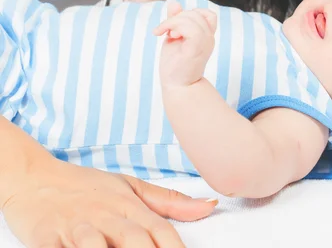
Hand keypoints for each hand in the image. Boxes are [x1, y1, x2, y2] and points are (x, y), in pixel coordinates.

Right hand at [2, 156, 216, 247]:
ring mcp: (77, 227)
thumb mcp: (129, 187)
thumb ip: (168, 200)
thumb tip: (209, 205)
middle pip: (135, 240)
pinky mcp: (47, 237)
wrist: (35, 177)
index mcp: (128, 205)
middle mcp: (106, 215)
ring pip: (96, 246)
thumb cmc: (87, 186)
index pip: (160, 230)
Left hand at [155, 1, 217, 87]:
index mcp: (206, 36)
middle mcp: (209, 38)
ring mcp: (204, 43)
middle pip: (197, 13)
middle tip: (166, 32)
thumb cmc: (175, 65)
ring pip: (192, 18)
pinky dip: (173, 26)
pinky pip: (189, 27)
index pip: (207, 14)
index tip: (175, 27)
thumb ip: (175, 21)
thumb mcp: (174, 38)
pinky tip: (165, 36)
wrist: (177, 87)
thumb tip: (174, 3)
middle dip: (178, 17)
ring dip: (173, 22)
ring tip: (166, 35)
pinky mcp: (196, 49)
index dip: (191, 14)